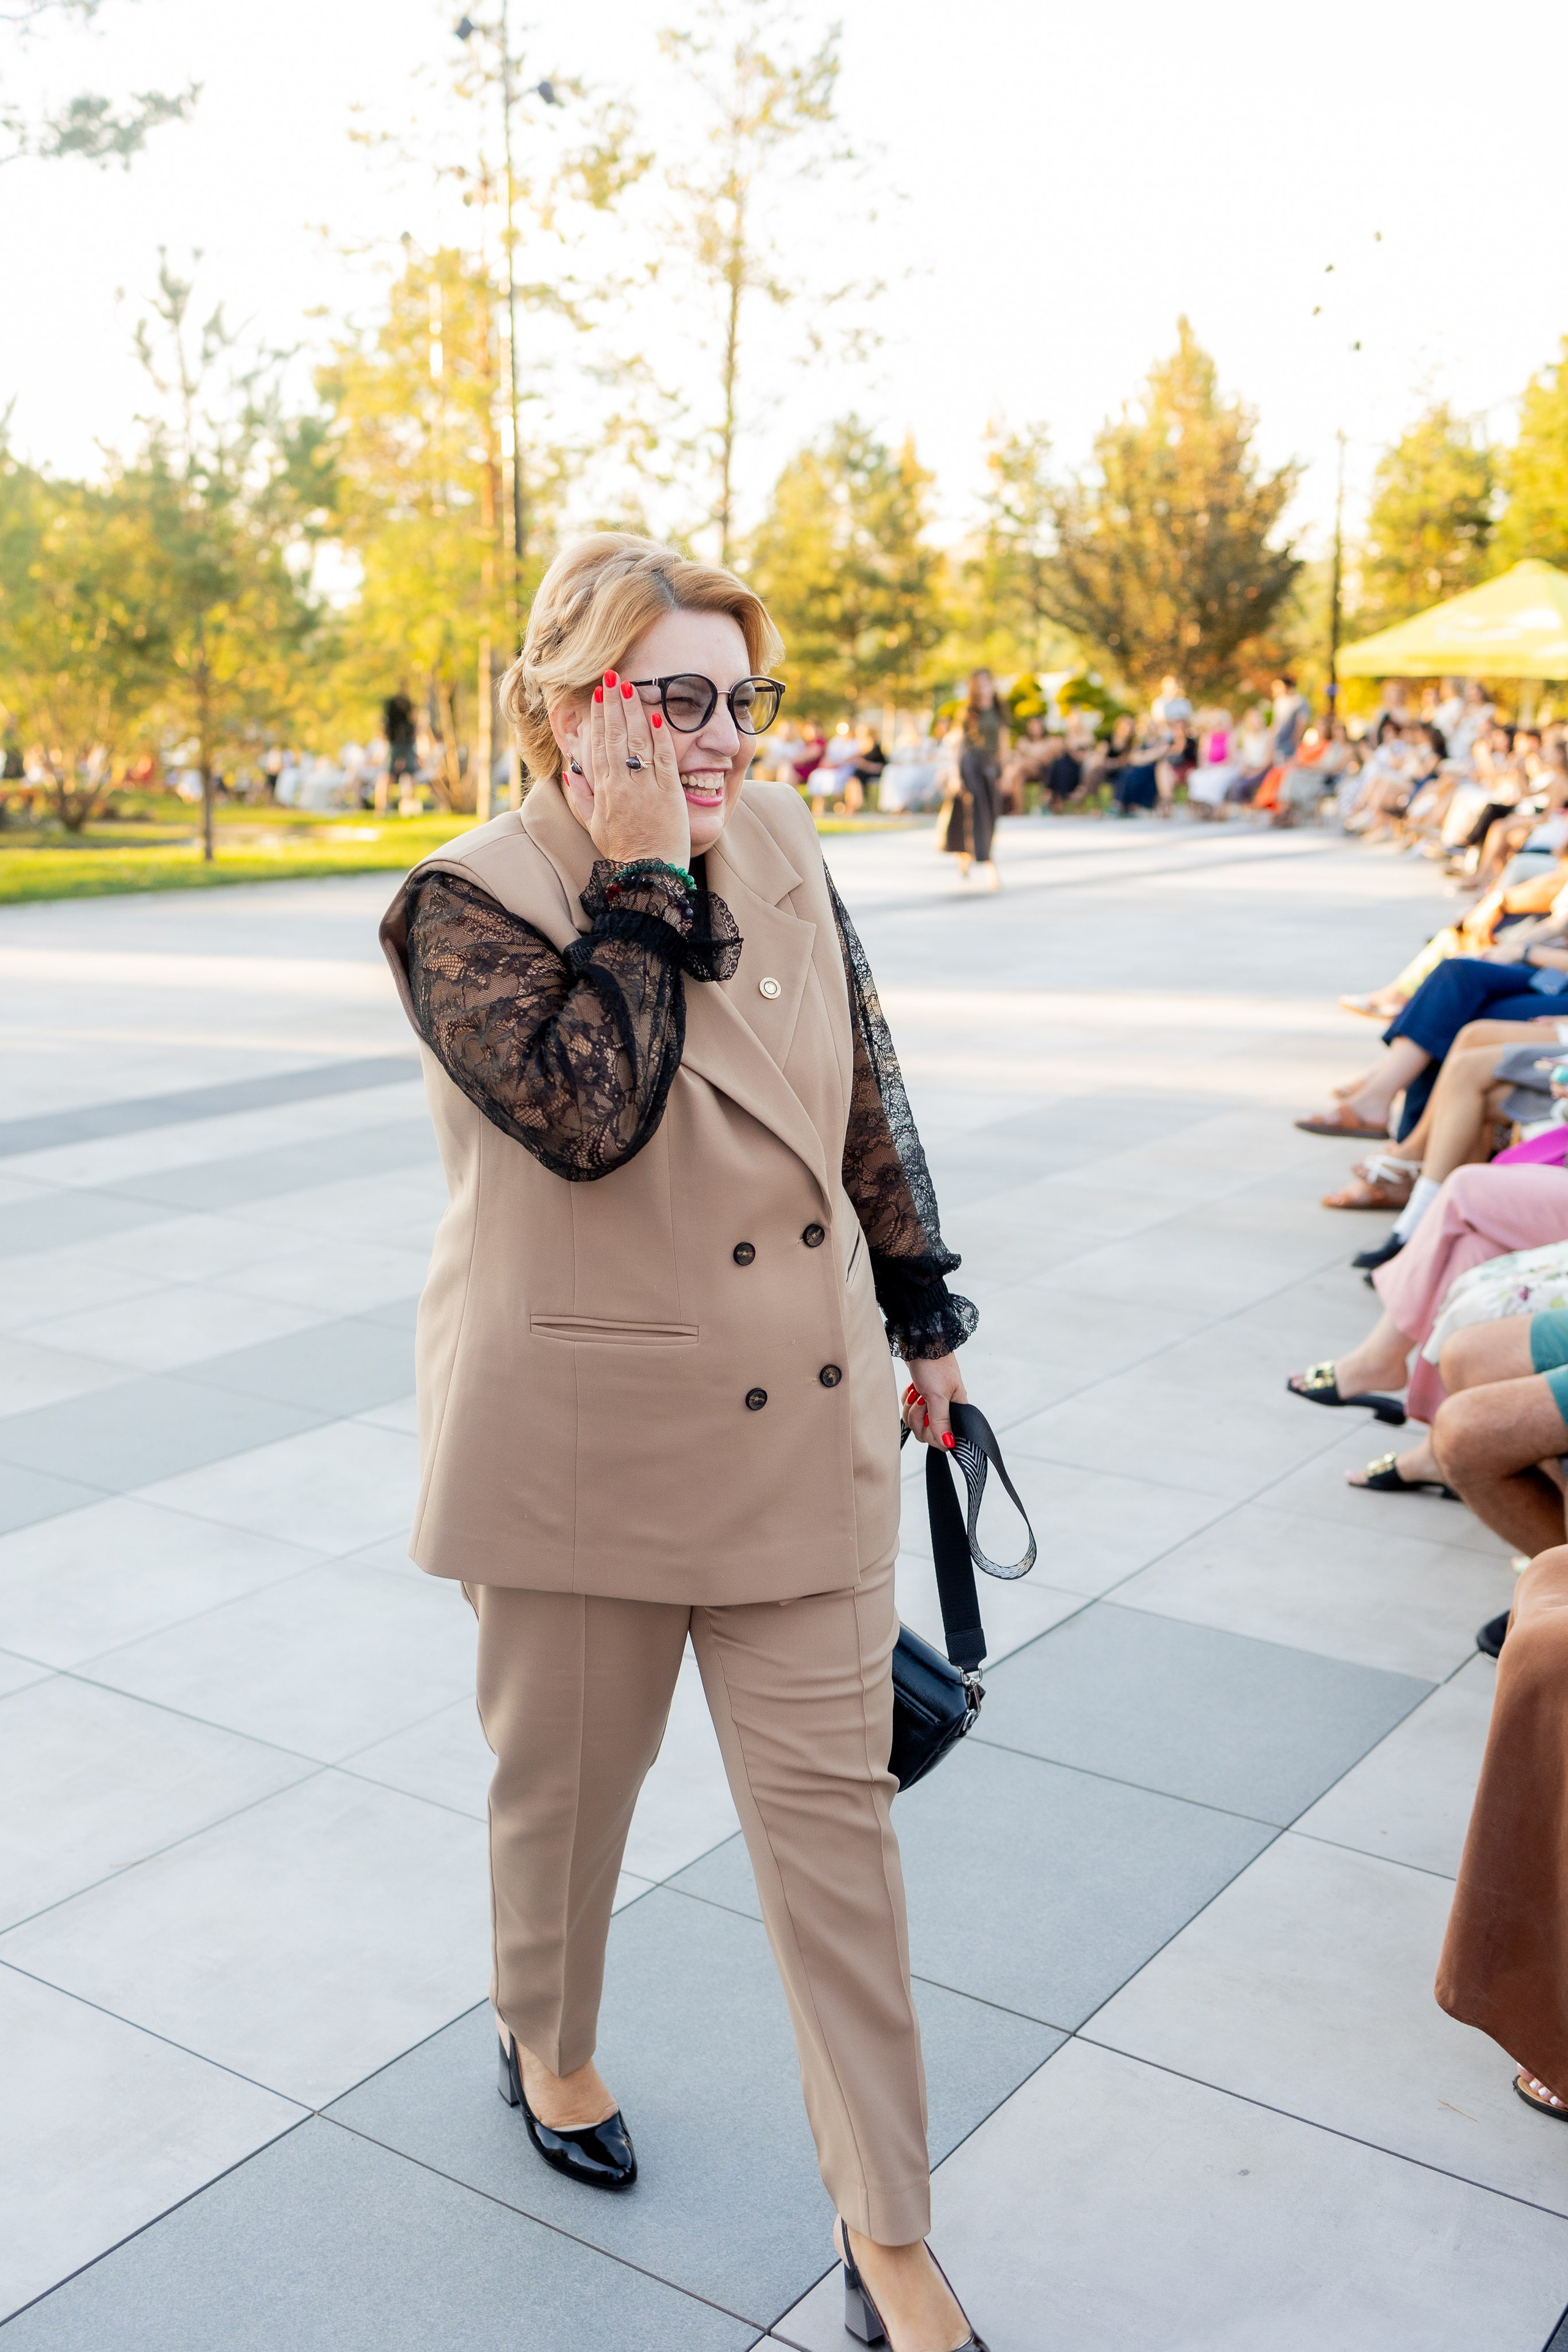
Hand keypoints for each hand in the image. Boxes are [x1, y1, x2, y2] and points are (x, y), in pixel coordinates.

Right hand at [562, 670, 689, 871]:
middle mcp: (622, 784)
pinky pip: (664, 757)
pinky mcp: (669, 792)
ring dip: (633, 710)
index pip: (599, 744)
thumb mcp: (593, 825)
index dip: (598, 717)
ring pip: (637, 741)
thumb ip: (581, 796)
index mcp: (603, 790)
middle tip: (611, 677)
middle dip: (613, 703)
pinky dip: (660, 736)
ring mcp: (646, 786)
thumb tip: (569, 770)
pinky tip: (656, 715)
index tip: (597, 695)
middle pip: (615, 735)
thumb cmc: (622, 851)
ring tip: (630, 686)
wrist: (649, 873)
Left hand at [902, 1355, 967, 1448]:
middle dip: (918, 1418)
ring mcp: (933, 1403)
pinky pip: (910, 1412)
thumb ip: (941, 1421)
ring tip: (916, 1393)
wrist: (919, 1341)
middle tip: (921, 1401)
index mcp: (957, 1410)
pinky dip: (907, 1401)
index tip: (929, 1418)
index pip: (945, 1438)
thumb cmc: (933, 1364)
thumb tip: (948, 1444)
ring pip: (916, 1423)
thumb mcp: (937, 1395)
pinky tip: (911, 1390)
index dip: (932, 1432)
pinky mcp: (921, 1397)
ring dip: (911, 1409)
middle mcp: (946, 1409)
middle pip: (927, 1433)